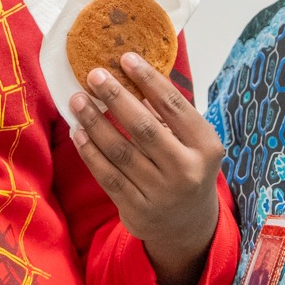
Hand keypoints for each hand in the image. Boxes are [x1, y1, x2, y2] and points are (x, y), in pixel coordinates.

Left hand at [69, 53, 223, 284]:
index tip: (126, 58)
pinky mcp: (137, 210)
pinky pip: (107, 176)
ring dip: (95, 123)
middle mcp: (186, 171)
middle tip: (94, 76)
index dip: (149, 79)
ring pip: (120, 152)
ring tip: (78, 100)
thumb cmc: (187, 168)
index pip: (174, 106)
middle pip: (144, 128)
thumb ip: (169, 113)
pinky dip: (90, 152)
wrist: (189, 225)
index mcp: (205, 146)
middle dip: (116, 98)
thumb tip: (132, 74)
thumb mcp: (193, 142)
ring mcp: (161, 193)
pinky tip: (79, 132)